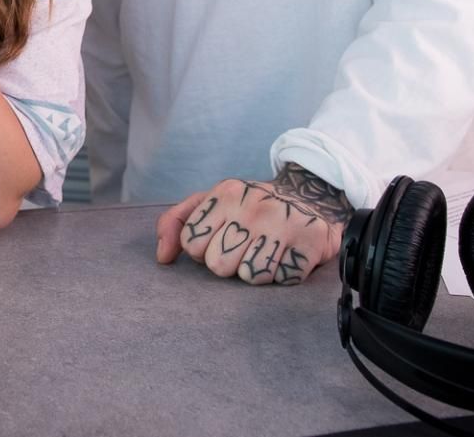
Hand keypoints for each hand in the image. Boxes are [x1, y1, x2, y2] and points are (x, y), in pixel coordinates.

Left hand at [154, 163, 350, 285]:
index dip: (202, 249)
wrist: (310, 198)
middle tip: (245, 246)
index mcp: (226, 194)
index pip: (192, 243)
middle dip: (228, 262)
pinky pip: (279, 280)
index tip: (218, 239)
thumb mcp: (212, 202)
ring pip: (249, 275)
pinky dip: (281, 274)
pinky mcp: (309, 244)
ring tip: (265, 251)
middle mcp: (253, 206)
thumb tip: (163, 257)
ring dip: (255, 270)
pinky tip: (285, 255)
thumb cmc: (250, 207)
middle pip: (218, 265)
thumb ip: (177, 223)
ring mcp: (283, 224)